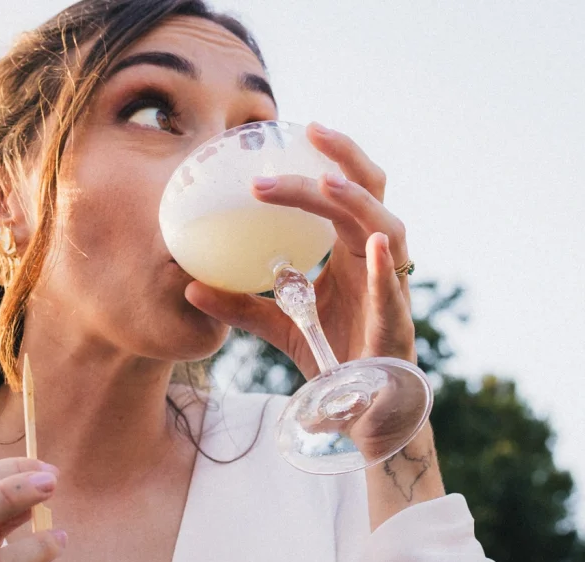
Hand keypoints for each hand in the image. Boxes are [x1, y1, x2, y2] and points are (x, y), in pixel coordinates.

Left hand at [185, 122, 415, 378]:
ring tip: (325, 183)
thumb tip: (187, 286)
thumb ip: (240, 304)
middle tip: (310, 131)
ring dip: (357, 203)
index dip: (327, 158)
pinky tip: (376, 246)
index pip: (342, 192)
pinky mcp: (397, 322)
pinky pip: (393, 290)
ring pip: (387, 228)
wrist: (360, 409)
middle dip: (343, 158)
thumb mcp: (279, 324)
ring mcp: (391, 286)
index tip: (294, 130)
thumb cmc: (331, 355)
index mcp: (353, 251)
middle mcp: (377, 258)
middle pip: (370, 192)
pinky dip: (387, 266)